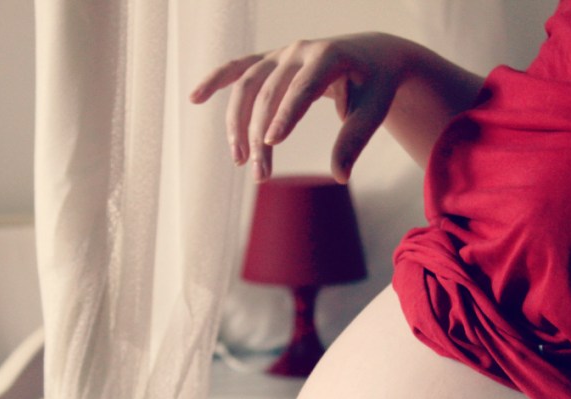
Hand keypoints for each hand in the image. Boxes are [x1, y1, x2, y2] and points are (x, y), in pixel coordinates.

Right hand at [189, 33, 408, 182]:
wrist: (372, 56)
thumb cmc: (376, 84)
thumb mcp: (375, 109)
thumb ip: (355, 140)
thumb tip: (339, 176)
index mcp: (329, 56)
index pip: (303, 88)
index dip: (286, 114)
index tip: (271, 142)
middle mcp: (300, 50)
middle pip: (270, 94)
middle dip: (261, 136)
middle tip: (260, 176)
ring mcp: (281, 54)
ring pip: (248, 86)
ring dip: (238, 123)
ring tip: (240, 160)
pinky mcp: (270, 61)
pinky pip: (238, 69)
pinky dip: (215, 80)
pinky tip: (194, 97)